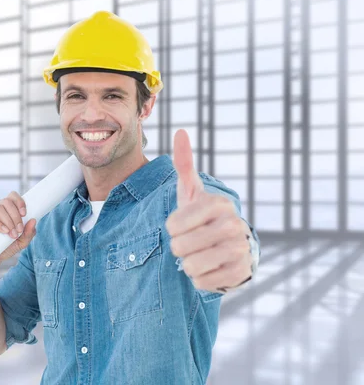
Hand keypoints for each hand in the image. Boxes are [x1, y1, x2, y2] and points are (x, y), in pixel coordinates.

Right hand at [0, 191, 36, 264]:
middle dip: (16, 216)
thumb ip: (29, 233)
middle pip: (6, 202)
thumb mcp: (21, 242)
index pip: (11, 196)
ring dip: (8, 220)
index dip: (19, 202)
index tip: (25, 214)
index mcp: (3, 209)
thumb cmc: (4, 248)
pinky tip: (4, 231)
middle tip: (19, 230)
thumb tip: (34, 220)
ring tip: (12, 234)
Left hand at [165, 129, 251, 292]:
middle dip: (179, 248)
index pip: (173, 225)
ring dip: (189, 265)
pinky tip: (211, 268)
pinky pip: (203, 283)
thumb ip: (184, 164)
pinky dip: (201, 279)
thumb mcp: (192, 191)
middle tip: (191, 242)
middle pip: (180, 247)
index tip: (181, 225)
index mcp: (219, 204)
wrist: (230, 246)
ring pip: (191, 267)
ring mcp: (240, 250)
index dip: (172, 228)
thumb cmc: (202, 217)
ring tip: (200, 254)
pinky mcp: (242, 273)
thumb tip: (180, 131)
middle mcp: (234, 225)